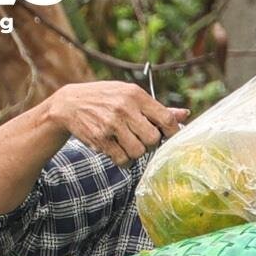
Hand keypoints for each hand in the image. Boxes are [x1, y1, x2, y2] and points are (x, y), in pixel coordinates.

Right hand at [44, 81, 189, 165]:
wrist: (70, 104)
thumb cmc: (106, 99)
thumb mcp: (130, 96)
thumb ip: (157, 108)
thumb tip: (185, 114)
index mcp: (136, 95)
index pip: (166, 119)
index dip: (172, 132)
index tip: (168, 136)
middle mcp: (124, 108)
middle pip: (154, 139)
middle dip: (150, 143)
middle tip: (142, 138)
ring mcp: (111, 124)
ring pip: (138, 152)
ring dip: (136, 152)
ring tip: (127, 143)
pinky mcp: (100, 139)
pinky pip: (123, 160)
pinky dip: (123, 160)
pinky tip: (117, 149)